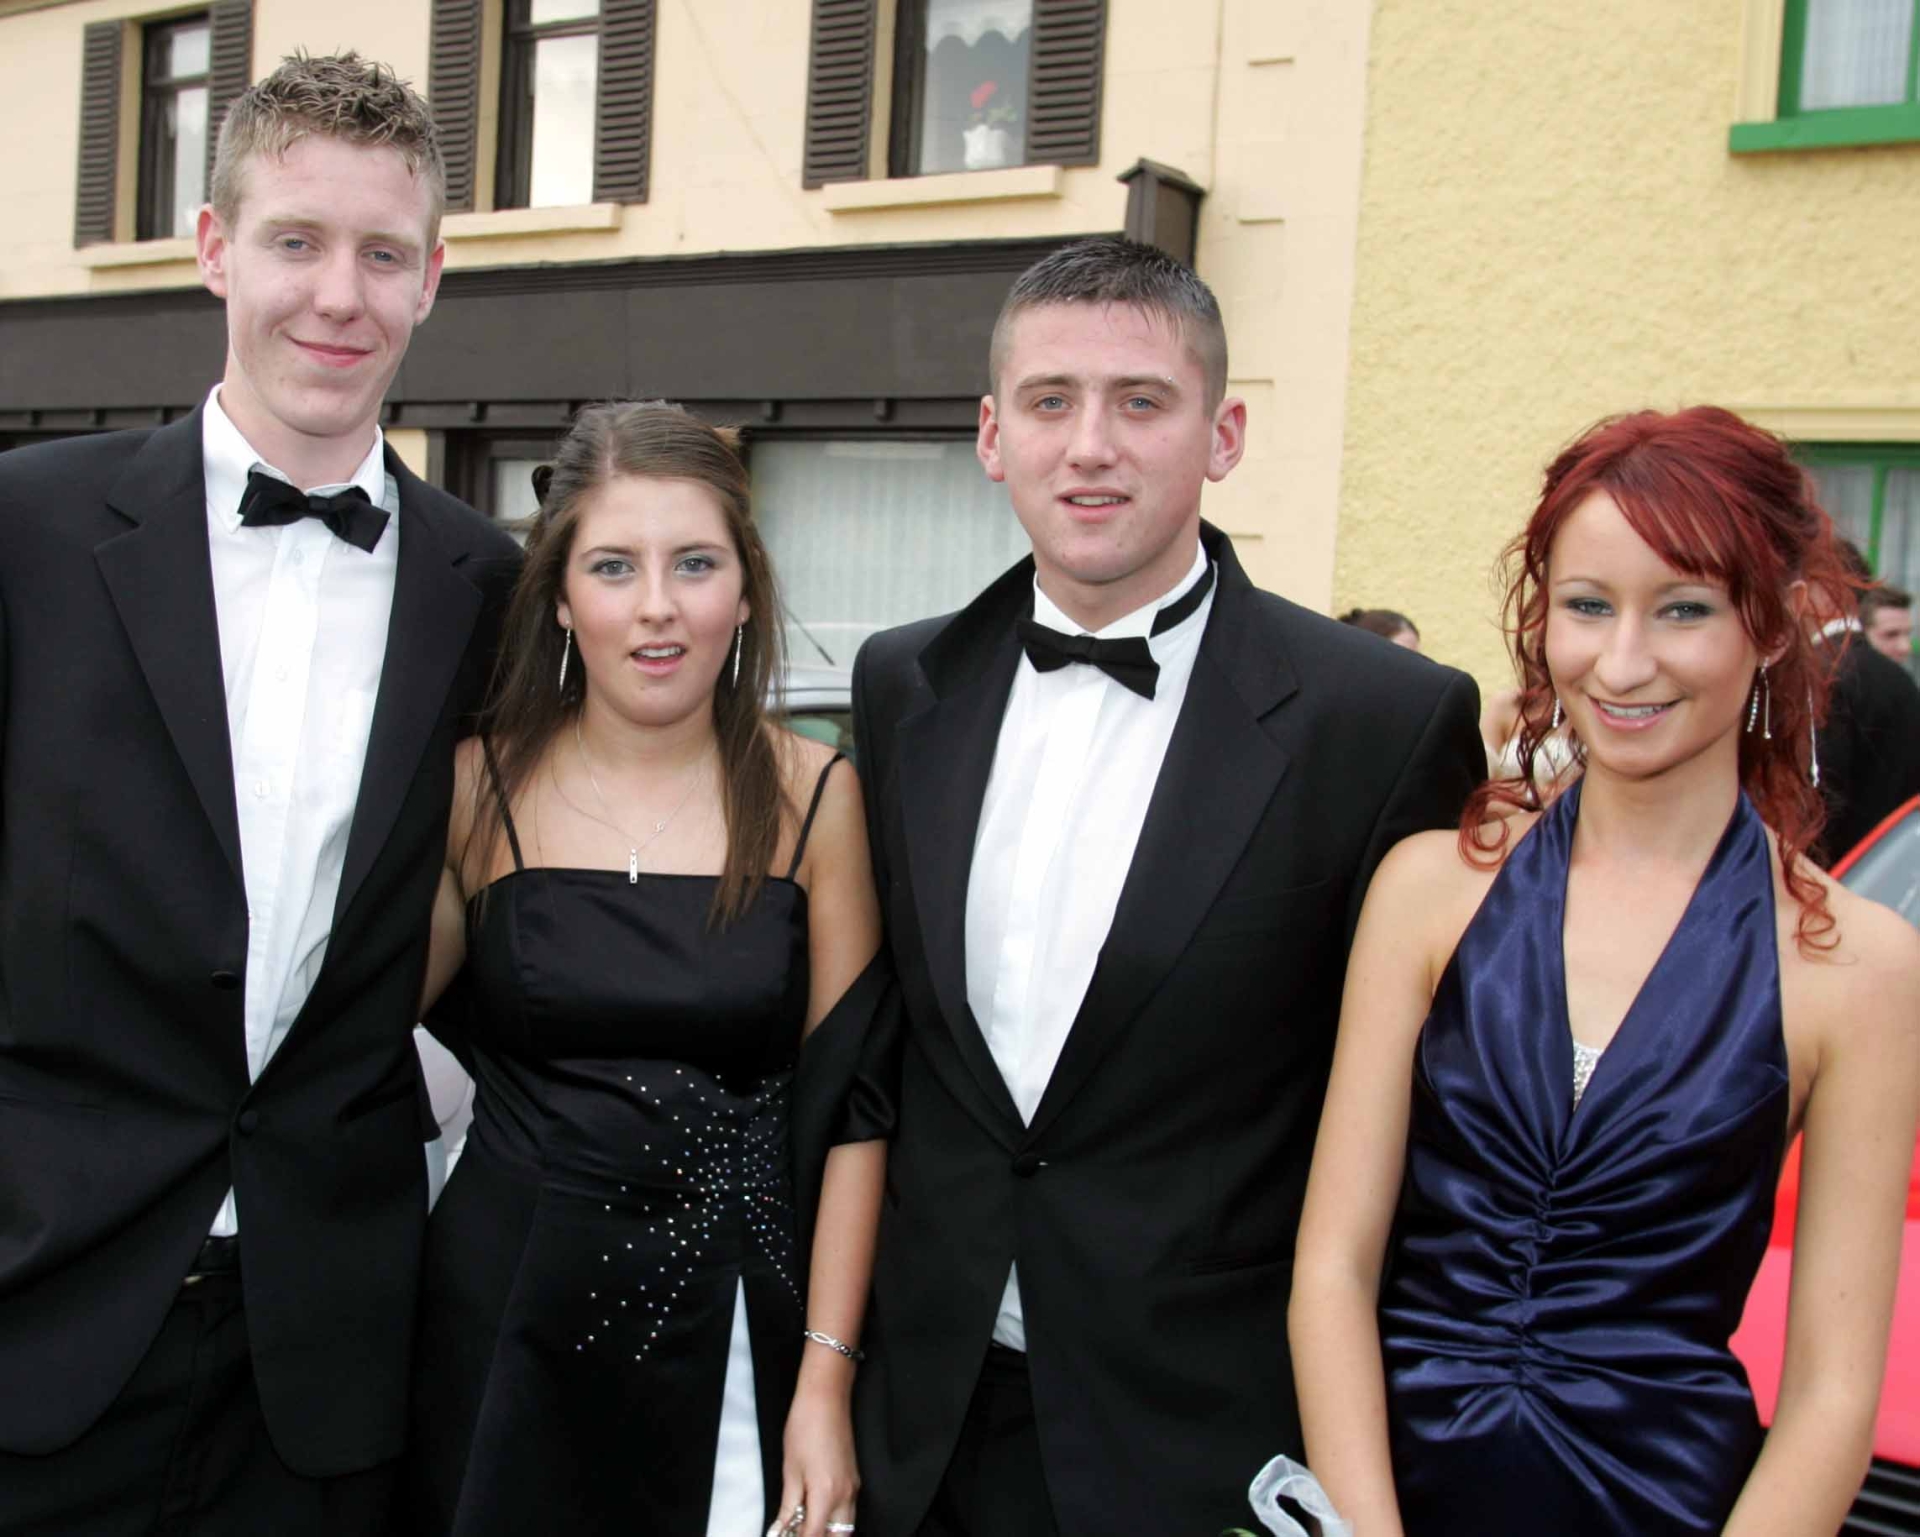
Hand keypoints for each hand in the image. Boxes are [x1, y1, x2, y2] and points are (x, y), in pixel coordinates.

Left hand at [769, 1386, 858, 1536]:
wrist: (826, 1398)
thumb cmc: (806, 1427)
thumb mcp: (791, 1470)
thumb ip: (788, 1506)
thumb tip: (781, 1528)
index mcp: (827, 1495)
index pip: (814, 1535)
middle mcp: (845, 1495)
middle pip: (837, 1536)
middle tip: (798, 1533)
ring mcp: (852, 1486)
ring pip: (845, 1525)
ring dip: (827, 1531)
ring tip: (803, 1524)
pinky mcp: (853, 1478)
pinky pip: (847, 1509)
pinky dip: (832, 1517)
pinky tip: (814, 1510)